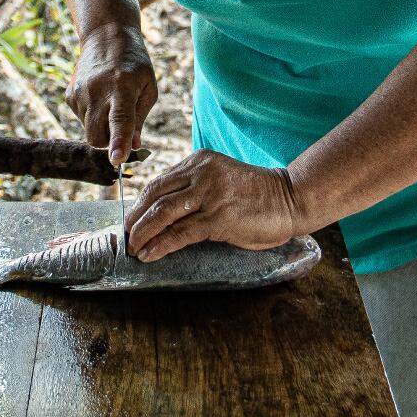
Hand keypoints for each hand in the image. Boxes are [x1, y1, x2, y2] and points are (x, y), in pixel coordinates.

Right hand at [66, 21, 156, 165]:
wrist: (105, 36)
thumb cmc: (134, 64)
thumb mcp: (148, 87)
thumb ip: (140, 119)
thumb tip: (134, 147)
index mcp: (122, 86)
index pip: (120, 119)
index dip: (119, 141)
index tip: (117, 160)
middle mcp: (97, 90)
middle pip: (96, 136)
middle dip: (108, 143)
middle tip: (122, 128)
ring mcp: (79, 92)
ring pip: (89, 130)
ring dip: (101, 127)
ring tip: (111, 101)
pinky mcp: (69, 95)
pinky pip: (81, 120)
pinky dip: (92, 117)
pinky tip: (99, 97)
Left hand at [124, 149, 309, 262]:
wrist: (290, 199)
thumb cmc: (256, 194)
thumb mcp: (220, 180)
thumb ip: (196, 188)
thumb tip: (165, 212)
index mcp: (199, 162)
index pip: (159, 182)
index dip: (141, 202)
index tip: (131, 219)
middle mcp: (200, 174)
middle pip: (154, 195)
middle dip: (135, 218)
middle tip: (126, 236)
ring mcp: (208, 195)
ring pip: (162, 214)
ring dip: (142, 233)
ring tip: (133, 247)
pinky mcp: (217, 218)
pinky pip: (180, 233)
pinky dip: (160, 245)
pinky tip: (149, 254)